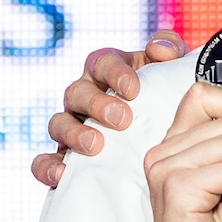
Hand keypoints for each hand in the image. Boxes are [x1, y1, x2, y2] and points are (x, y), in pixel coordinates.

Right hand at [32, 32, 188, 187]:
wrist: (173, 145)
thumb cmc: (172, 100)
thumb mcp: (177, 71)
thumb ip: (171, 50)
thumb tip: (157, 48)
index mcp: (110, 72)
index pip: (102, 62)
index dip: (114, 72)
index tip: (133, 89)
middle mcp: (87, 96)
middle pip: (77, 92)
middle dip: (97, 104)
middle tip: (122, 119)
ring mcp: (74, 126)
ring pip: (58, 123)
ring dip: (72, 133)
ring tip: (95, 145)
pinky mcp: (67, 157)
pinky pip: (45, 160)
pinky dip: (47, 165)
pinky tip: (62, 173)